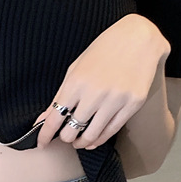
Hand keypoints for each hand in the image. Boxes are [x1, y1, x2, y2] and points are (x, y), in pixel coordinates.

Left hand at [35, 14, 169, 150]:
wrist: (138, 38)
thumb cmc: (104, 50)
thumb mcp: (76, 68)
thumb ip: (60, 95)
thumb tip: (44, 118)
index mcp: (76, 82)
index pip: (55, 118)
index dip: (45, 135)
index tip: (42, 143)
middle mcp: (95, 94)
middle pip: (72, 130)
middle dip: (65, 137)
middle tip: (65, 137)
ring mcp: (116, 100)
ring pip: (92, 135)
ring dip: (82, 142)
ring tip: (79, 141)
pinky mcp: (132, 105)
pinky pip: (112, 130)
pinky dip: (100, 139)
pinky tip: (94, 139)